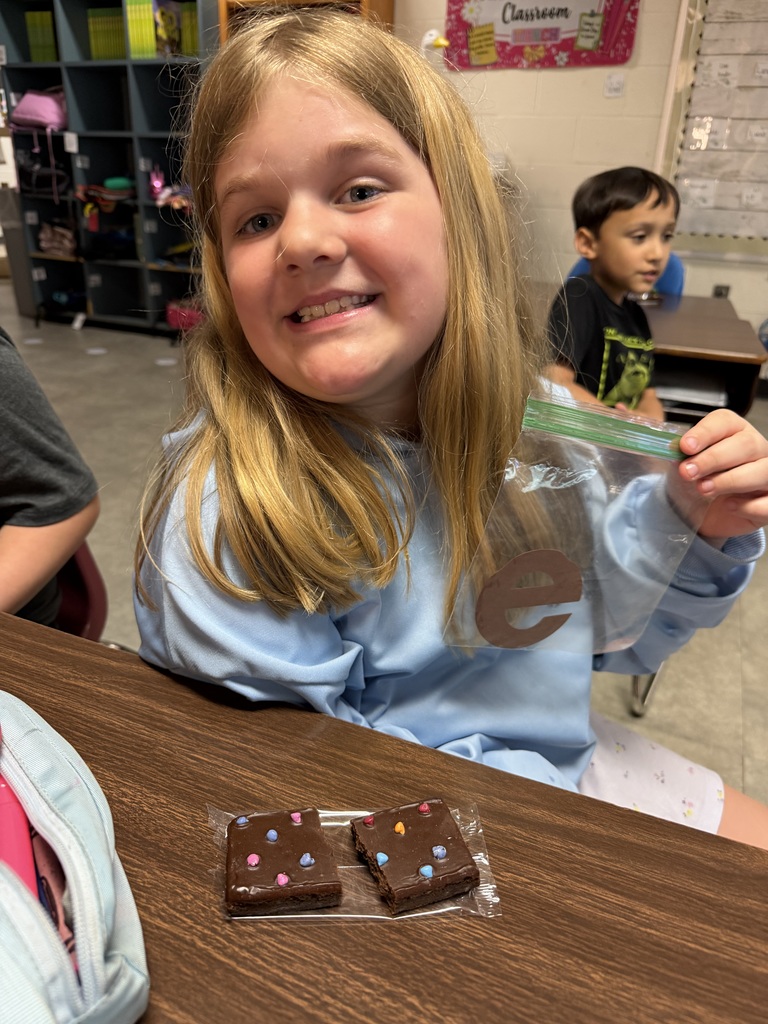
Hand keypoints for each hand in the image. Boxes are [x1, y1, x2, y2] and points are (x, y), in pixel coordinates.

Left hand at [678, 410, 767, 539]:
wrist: (704, 514)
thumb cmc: (698, 483)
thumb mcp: (684, 468)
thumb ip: (680, 457)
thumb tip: (673, 451)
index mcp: (733, 431)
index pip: (725, 422)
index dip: (705, 432)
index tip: (685, 446)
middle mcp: (756, 448)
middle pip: (746, 444)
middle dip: (714, 458)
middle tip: (689, 472)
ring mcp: (767, 474)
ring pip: (763, 470)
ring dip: (731, 480)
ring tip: (703, 489)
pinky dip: (748, 506)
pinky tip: (728, 506)